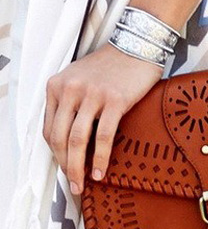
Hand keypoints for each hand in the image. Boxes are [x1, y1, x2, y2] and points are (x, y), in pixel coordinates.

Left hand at [42, 42, 162, 194]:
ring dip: (79, 167)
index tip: (64, 167)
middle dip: (65, 166)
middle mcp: (70, 89)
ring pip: (77, 140)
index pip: (49, 129)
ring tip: (84, 182)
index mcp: (57, 85)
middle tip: (73, 182)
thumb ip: (69, 101)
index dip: (55, 154)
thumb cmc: (111, 65)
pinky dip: (100, 158)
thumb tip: (68, 140)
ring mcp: (92, 94)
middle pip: (60, 138)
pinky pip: (103, 136)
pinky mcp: (114, 100)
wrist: (137, 45)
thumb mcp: (79, 78)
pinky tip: (101, 170)